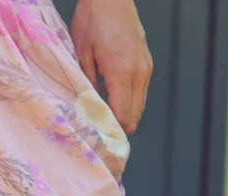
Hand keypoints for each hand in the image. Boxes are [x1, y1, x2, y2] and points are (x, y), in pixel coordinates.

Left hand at [70, 0, 152, 134]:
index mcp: (122, 73)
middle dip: (118, 129)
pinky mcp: (146, 63)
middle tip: (100, 137)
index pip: (123, 116)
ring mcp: (146, 67)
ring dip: (125, 117)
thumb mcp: (82, 56)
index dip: (112, 133)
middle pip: (134, 116)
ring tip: (105, 124)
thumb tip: (88, 114)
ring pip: (139, 107)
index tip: (98, 143)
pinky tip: (113, 105)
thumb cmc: (92, 21)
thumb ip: (87, 88)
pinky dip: (129, 103)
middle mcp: (139, 73)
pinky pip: (140, 93)